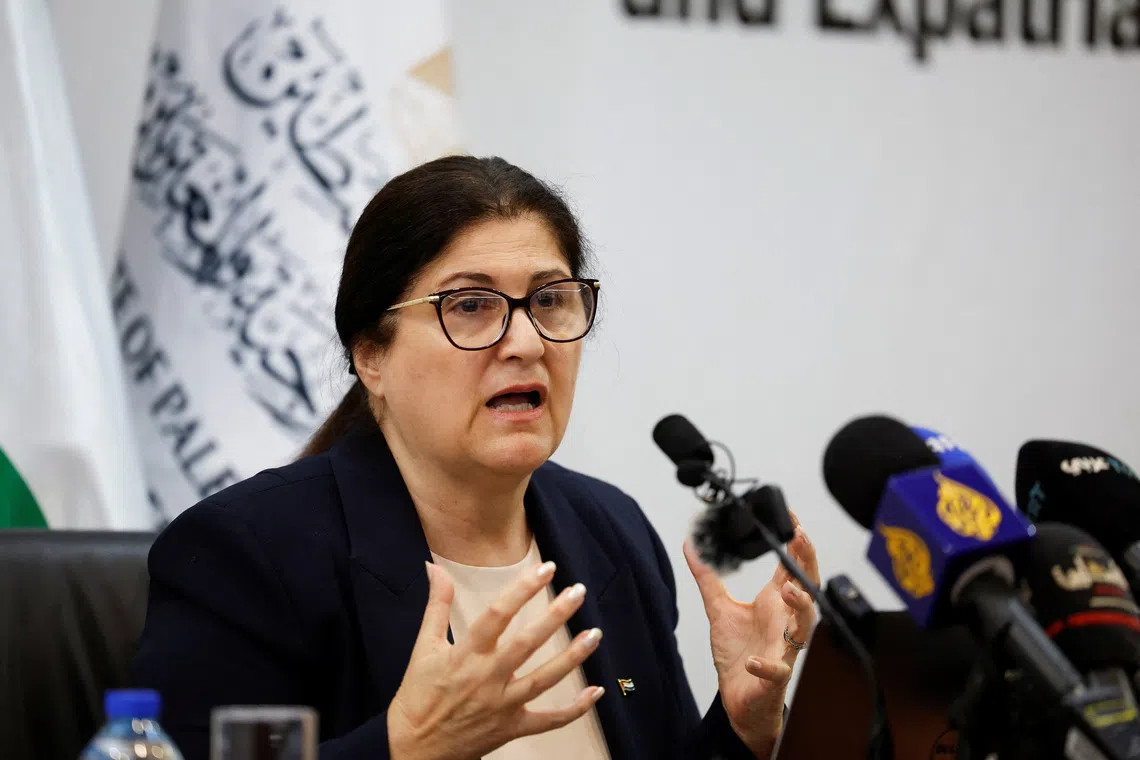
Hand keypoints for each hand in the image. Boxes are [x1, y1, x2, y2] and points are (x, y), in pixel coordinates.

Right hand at [387, 560, 604, 759]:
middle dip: (556, 616)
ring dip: (572, 657)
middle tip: (578, 593)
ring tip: (595, 635)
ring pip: (544, 679)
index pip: (498, 615)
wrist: (413, 749)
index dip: (522, 590)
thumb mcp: (423, 647)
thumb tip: (435, 569)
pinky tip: (595, 692)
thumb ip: (436, 605)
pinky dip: (574, 709)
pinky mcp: (511, 728)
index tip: (545, 570)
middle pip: (527, 643)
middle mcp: (487, 678)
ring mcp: (502, 705)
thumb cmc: (418, 696)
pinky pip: (549, 721)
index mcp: (466, 655)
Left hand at [684, 512, 819, 758]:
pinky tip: (755, 660)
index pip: (792, 568)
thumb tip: (692, 546)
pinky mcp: (774, 677)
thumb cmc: (738, 654)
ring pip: (805, 626)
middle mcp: (784, 623)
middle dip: (808, 563)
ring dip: (801, 607)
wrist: (739, 701)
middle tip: (801, 539)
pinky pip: (777, 671)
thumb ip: (707, 577)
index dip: (796, 544)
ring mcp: (783, 649)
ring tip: (790, 590)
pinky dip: (767, 665)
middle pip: (807, 588)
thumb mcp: (718, 609)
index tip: (791, 518)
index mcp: (774, 604)